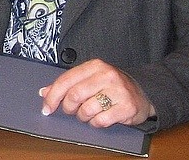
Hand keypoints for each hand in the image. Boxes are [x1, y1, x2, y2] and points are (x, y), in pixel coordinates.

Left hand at [40, 58, 155, 126]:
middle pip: (74, 95)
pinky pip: (101, 120)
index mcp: (94, 66)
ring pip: (86, 110)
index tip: (46, 107)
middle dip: (68, 107)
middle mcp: (107, 76)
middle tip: (71, 110)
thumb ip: (68, 84)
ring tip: (89, 113)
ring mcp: (118, 91)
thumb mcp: (89, 79)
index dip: (53, 96)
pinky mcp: (127, 107)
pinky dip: (96, 123)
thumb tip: (44, 92)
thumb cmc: (111, 86)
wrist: (144, 93)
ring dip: (83, 116)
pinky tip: (100, 118)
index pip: (66, 80)